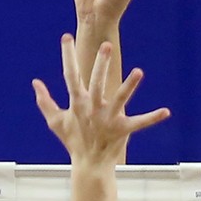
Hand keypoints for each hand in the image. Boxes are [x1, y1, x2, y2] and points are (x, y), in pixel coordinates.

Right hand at [32, 34, 168, 164]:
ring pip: (120, 99)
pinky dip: (152, 118)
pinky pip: (139, 123)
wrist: (89, 164)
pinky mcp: (122, 130)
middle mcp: (92, 108)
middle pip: (97, 83)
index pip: (70, 76)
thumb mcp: (55, 121)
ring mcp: (108, 119)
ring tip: (139, 71)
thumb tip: (34, 82)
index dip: (67, 56)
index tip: (67, 36)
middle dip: (101, 65)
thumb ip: (45, 101)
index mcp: (78, 103)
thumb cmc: (73, 141)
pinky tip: (166, 112)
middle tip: (107, 45)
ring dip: (129, 85)